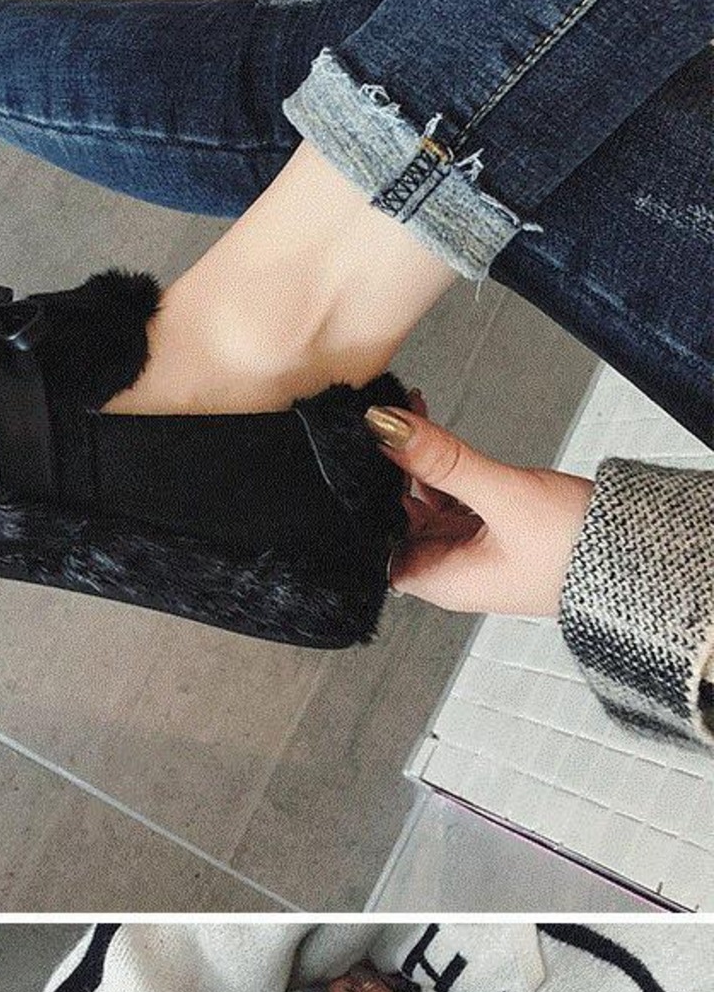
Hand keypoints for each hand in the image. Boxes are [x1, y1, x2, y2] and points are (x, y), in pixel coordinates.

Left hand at [368, 404, 593, 617]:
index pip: (376, 548)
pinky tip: (432, 431)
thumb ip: (444, 461)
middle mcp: (454, 570)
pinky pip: (453, 496)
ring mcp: (474, 549)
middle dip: (384, 474)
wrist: (641, 561)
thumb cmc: (575, 549)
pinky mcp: (496, 530)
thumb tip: (385, 428)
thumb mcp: (503, 497)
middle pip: (396, 521)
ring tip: (403, 410)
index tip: (349, 458)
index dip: (360, 508)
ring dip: (413, 463)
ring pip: (424, 503)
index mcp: (445, 581)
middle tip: (374, 420)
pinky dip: (440, 467)